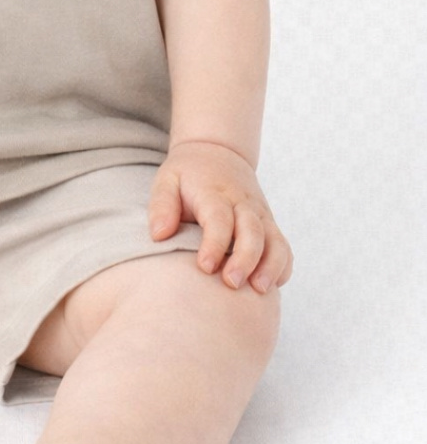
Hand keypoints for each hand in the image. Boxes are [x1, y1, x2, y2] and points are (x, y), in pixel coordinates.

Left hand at [147, 139, 292, 293]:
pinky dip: (282, 267)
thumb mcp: (167, 180)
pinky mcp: (269, 225)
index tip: (204, 267)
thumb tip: (159, 235)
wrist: (217, 153)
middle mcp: (243, 203)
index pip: (219, 219)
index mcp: (214, 193)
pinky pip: (284, 248)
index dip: (214, 244)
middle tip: (231, 283)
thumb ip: (161, 206)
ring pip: (275, 241)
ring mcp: (260, 214)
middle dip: (245, 259)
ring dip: (270, 266)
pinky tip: (271, 285)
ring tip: (259, 290)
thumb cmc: (188, 174)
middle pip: (252, 231)